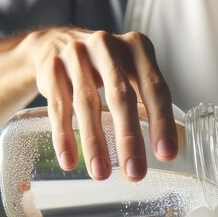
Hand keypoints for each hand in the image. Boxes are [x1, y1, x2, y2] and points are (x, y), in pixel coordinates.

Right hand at [20, 26, 176, 180]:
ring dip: (95, 144)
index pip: (154, 88)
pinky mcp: (51, 68)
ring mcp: (76, 55)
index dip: (161, 122)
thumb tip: (166, 150)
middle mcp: (107, 46)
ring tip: (101, 174)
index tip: (166, 155)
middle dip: (129, 139)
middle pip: (121, 97)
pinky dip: (64, 137)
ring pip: (87, 104)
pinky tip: (70, 161)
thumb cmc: (107, 67)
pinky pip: (58, 107)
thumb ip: (148, 103)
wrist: (55, 42)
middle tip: (134, 173)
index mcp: (137, 49)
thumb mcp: (132, 73)